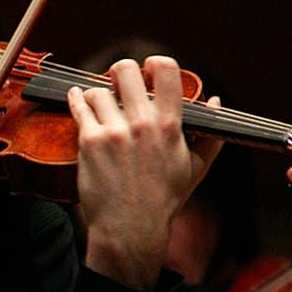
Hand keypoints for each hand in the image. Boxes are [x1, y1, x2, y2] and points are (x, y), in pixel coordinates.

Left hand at [68, 56, 221, 291]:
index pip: (166, 71)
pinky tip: (75, 98)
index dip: (154, 62)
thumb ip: (209, 133)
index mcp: (170, 126)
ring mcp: (113, 132)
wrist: (130, 228)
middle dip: (119, 71)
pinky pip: (78, 108)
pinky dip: (75, 100)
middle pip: (125, 70)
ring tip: (99, 105)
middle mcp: (142, 124)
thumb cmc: (163, 200)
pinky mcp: (89, 142)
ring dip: (97, 94)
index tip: (146, 69)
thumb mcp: (196, 167)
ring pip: (98, 90)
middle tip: (116, 81)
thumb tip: (216, 101)